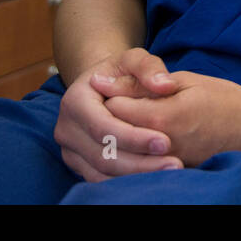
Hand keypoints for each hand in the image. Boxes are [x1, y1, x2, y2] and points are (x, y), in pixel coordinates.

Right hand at [54, 48, 185, 181]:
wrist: (101, 85)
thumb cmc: (119, 72)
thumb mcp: (133, 59)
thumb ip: (150, 67)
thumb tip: (165, 85)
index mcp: (75, 100)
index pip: (103, 126)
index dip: (134, 137)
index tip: (166, 142)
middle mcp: (66, 128)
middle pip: (102, 155)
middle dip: (140, 163)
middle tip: (175, 164)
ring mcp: (70, 149)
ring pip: (102, 173)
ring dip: (137, 176)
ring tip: (169, 171)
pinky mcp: (78, 164)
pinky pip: (101, 180)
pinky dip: (127, 182)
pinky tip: (153, 177)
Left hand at [97, 69, 240, 167]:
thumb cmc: (225, 99)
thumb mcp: (185, 80)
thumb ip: (143, 83)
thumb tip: (103, 81)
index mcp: (161, 116)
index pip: (114, 107)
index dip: (112, 94)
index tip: (117, 86)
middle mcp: (160, 144)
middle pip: (116, 132)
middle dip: (113, 117)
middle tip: (123, 104)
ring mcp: (168, 162)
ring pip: (128, 151)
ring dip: (126, 135)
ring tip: (134, 121)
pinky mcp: (177, 173)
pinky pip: (145, 164)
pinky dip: (140, 151)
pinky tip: (145, 140)